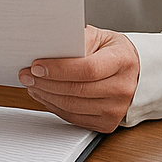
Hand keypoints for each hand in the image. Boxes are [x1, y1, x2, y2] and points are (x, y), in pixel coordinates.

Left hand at [18, 26, 139, 132]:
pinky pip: (73, 118)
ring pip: (72, 106)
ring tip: (32, 84)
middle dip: (46, 82)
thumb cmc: (113, 53)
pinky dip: (54, 107)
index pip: (88, 69)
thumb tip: (49, 49)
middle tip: (27, 75)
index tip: (37, 66)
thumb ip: (77, 41)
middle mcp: (123, 88)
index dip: (59, 69)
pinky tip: (45, 95)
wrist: (134, 73)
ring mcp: (116, 109)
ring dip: (46, 96)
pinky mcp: (107, 124)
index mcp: (123, 61)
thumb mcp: (99, 37)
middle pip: (77, 90)